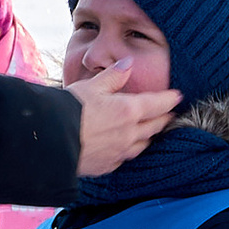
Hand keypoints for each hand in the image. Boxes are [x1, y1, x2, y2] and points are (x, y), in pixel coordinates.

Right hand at [70, 58, 181, 178]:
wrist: (51, 141)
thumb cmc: (69, 109)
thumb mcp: (92, 86)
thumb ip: (113, 76)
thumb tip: (128, 63)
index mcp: (128, 111)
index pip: (158, 104)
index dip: (169, 99)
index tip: (177, 96)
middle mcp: (130, 134)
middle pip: (155, 126)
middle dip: (164, 118)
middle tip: (170, 114)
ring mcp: (121, 152)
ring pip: (144, 144)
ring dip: (150, 136)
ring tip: (153, 131)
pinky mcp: (109, 165)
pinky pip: (127, 157)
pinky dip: (132, 150)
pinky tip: (129, 147)